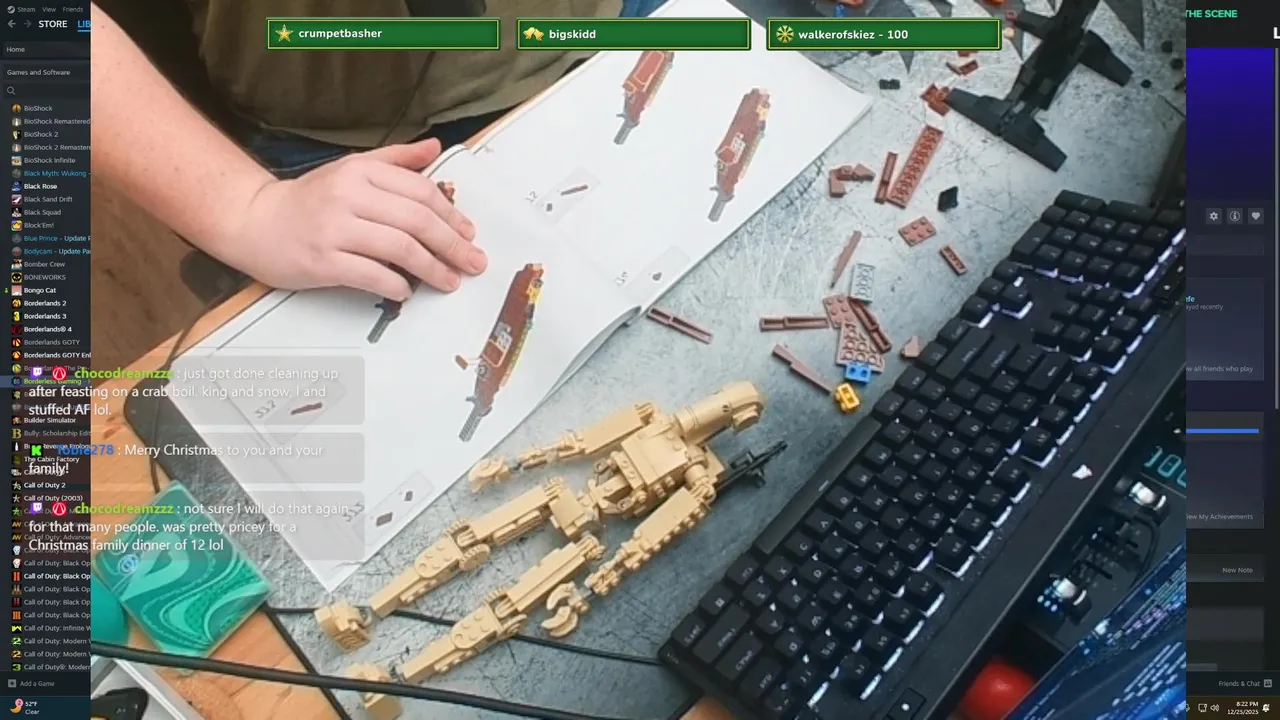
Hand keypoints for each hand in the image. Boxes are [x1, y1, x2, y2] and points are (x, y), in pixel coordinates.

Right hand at [221, 138, 485, 298]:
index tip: (468, 233)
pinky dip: (396, 286)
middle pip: (416, 221)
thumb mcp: (352, 169)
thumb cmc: (308, 199)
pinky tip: (408, 291)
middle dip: (451, 245)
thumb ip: (395, 160)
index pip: (420, 191)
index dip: (450, 215)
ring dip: (432, 269)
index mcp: (360, 170)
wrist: (254, 221)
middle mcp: (348, 195)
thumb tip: (434, 149)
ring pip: (399, 249)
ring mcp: (333, 229)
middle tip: (472, 262)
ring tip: (450, 280)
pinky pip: (371, 275)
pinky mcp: (322, 261)